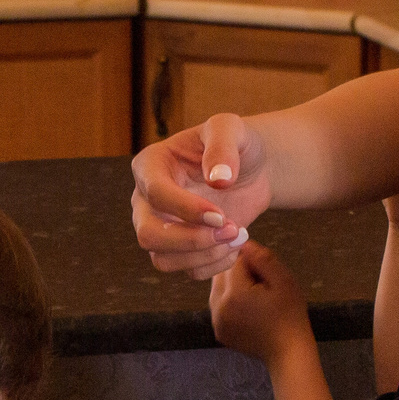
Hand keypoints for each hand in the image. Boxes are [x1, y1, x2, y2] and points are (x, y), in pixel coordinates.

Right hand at [132, 113, 271, 278]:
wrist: (251, 168)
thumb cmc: (235, 143)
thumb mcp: (231, 129)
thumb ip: (223, 145)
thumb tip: (219, 178)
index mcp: (150, 165)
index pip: (156, 194)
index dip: (187, 209)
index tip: (221, 215)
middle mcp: (147, 200)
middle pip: (148, 235)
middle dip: (189, 241)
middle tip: (231, 230)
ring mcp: (160, 227)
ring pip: (163, 260)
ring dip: (204, 256)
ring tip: (239, 235)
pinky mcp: (179, 249)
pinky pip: (189, 271)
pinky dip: (215, 264)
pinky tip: (236, 244)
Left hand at [208, 240, 312, 367]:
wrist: (288, 352)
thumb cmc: (290, 315)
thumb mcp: (284, 281)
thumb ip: (263, 259)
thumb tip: (244, 243)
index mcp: (234, 293)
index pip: (234, 261)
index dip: (250, 261)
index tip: (265, 270)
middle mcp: (218, 306)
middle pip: (221, 273)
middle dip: (238, 272)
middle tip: (261, 283)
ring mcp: (216, 320)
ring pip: (217, 288)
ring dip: (232, 285)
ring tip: (255, 295)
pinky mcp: (218, 331)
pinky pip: (218, 305)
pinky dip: (229, 301)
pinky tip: (248, 308)